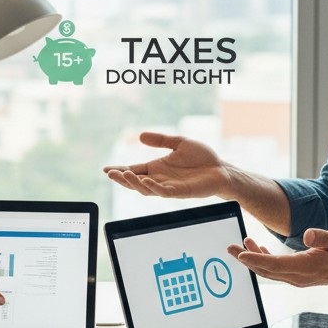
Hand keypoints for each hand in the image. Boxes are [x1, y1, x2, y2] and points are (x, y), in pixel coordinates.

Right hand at [103, 131, 230, 198]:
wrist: (221, 169)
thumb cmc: (202, 158)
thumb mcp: (179, 143)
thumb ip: (161, 140)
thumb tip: (140, 136)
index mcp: (157, 168)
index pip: (134, 170)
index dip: (120, 170)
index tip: (105, 169)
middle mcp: (160, 179)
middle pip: (136, 181)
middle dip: (122, 178)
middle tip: (110, 173)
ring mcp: (169, 186)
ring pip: (146, 189)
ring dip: (134, 183)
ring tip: (123, 175)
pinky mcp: (180, 192)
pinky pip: (163, 192)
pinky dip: (152, 187)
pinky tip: (145, 181)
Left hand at [228, 228, 327, 286]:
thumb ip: (322, 236)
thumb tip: (309, 235)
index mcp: (306, 267)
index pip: (275, 265)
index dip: (255, 260)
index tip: (240, 254)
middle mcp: (298, 277)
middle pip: (266, 270)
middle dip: (246, 259)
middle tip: (230, 247)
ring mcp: (297, 279)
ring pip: (269, 271)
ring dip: (253, 259)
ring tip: (241, 245)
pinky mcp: (297, 277)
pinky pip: (275, 271)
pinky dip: (263, 261)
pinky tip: (258, 250)